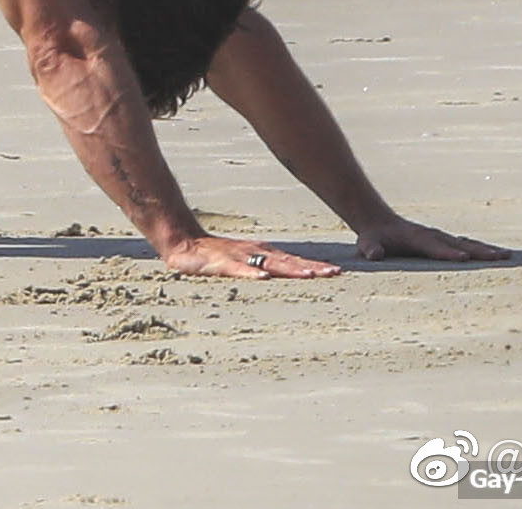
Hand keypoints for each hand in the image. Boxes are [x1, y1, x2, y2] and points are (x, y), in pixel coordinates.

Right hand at [161, 234, 341, 279]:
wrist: (183, 243)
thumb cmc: (214, 256)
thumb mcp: (242, 262)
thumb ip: (261, 268)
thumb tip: (281, 279)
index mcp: (262, 254)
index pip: (294, 261)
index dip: (315, 267)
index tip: (338, 272)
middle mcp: (255, 253)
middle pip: (289, 262)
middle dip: (312, 268)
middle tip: (335, 273)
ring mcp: (240, 257)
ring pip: (269, 264)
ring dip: (290, 269)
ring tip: (309, 275)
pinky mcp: (222, 264)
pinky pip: (239, 270)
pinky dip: (252, 273)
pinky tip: (263, 278)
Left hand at [355, 215, 509, 262]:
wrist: (379, 222)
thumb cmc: (374, 238)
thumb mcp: (368, 244)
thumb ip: (371, 249)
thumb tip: (374, 254)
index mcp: (416, 237)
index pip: (434, 246)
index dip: (448, 252)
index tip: (464, 257)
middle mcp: (433, 235)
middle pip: (459, 243)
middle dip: (479, 250)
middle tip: (501, 257)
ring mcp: (441, 237)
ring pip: (468, 243)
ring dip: (488, 250)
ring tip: (509, 257)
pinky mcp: (445, 241)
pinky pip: (468, 246)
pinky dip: (484, 251)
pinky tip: (501, 257)